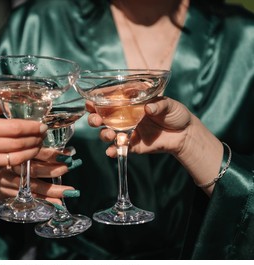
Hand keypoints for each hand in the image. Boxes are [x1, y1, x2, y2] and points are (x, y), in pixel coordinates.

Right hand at [0, 102, 48, 184]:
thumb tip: (6, 100)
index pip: (14, 127)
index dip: (32, 127)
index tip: (42, 125)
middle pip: (18, 142)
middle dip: (36, 139)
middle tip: (44, 134)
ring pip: (15, 158)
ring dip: (31, 152)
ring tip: (38, 145)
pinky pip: (5, 167)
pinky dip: (18, 162)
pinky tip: (25, 156)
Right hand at [0, 147, 76, 204]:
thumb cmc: (4, 147)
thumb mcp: (15, 138)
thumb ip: (34, 140)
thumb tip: (63, 145)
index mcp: (12, 149)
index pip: (34, 152)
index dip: (52, 153)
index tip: (69, 154)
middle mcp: (8, 165)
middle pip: (33, 169)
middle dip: (53, 170)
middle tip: (70, 168)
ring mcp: (6, 180)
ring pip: (31, 186)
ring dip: (52, 189)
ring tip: (69, 191)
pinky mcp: (5, 191)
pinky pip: (26, 198)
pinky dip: (42, 201)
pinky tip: (56, 203)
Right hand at [88, 97, 222, 195]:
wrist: (185, 135)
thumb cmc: (176, 114)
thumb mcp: (170, 105)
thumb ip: (159, 105)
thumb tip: (148, 108)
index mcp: (130, 103)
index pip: (109, 100)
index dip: (97, 100)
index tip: (91, 102)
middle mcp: (124, 117)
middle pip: (102, 117)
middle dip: (94, 118)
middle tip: (96, 120)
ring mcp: (127, 131)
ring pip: (107, 133)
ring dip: (103, 134)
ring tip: (108, 134)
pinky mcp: (132, 145)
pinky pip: (118, 148)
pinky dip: (113, 150)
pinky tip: (111, 152)